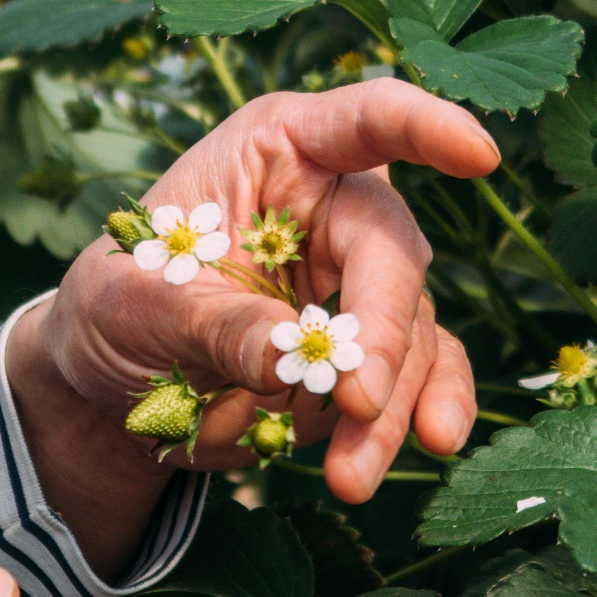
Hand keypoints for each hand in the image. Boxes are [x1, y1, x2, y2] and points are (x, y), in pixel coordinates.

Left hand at [8, 79, 498, 570]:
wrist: (117, 386)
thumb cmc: (117, 306)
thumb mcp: (135, 303)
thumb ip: (215, 322)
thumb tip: (288, 358)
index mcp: (278, 151)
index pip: (363, 119)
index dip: (424, 126)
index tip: (479, 153)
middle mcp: (335, 202)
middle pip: (391, 251)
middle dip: (379, 334)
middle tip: (355, 402)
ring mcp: (361, 278)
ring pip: (408, 332)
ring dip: (387, 406)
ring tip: (349, 477)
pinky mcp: (373, 347)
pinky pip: (425, 372)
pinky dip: (425, 410)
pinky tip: (433, 443)